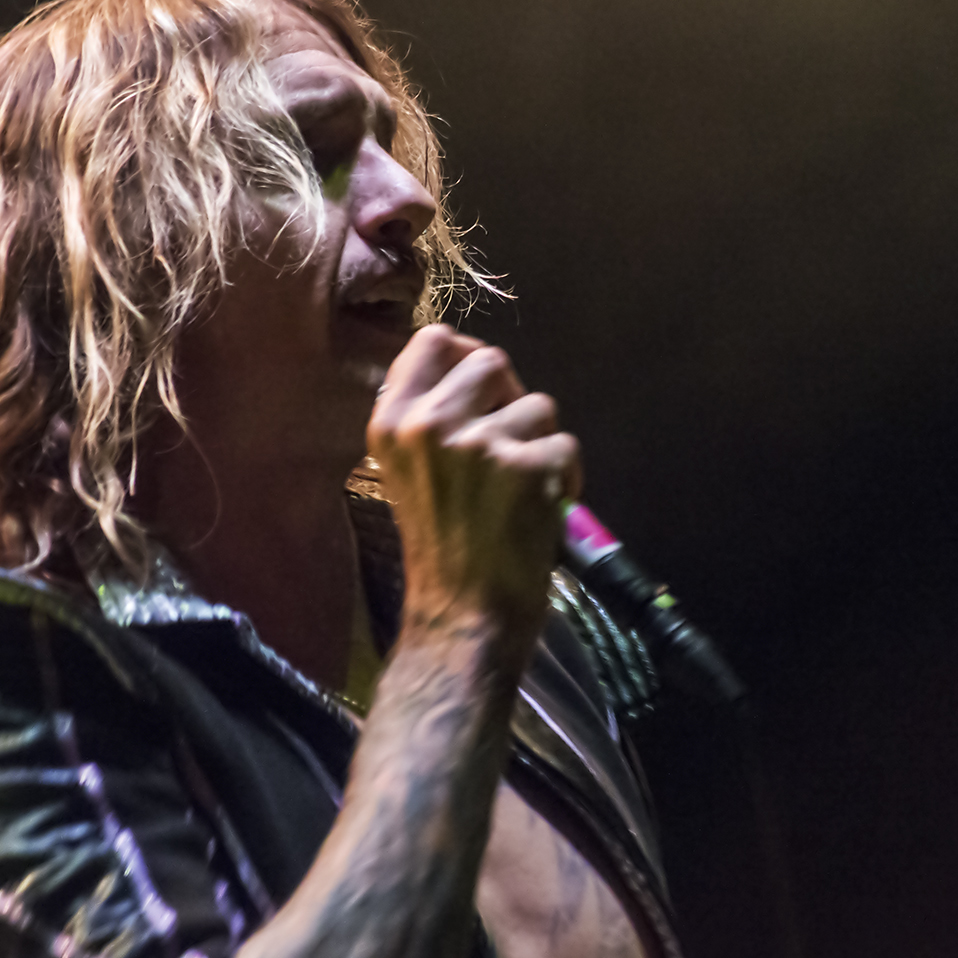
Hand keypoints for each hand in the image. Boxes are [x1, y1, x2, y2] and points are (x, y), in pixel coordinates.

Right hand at [369, 324, 581, 630]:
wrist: (463, 617)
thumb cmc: (442, 547)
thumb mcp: (410, 470)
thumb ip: (432, 416)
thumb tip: (476, 363)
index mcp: (390, 423)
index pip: (432, 340)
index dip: (467, 355)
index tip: (484, 387)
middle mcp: (427, 424)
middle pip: (491, 362)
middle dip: (513, 399)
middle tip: (511, 444)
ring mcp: (477, 444)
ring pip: (539, 405)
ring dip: (542, 443)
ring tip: (524, 489)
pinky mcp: (524, 468)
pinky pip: (566, 446)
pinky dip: (565, 477)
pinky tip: (544, 509)